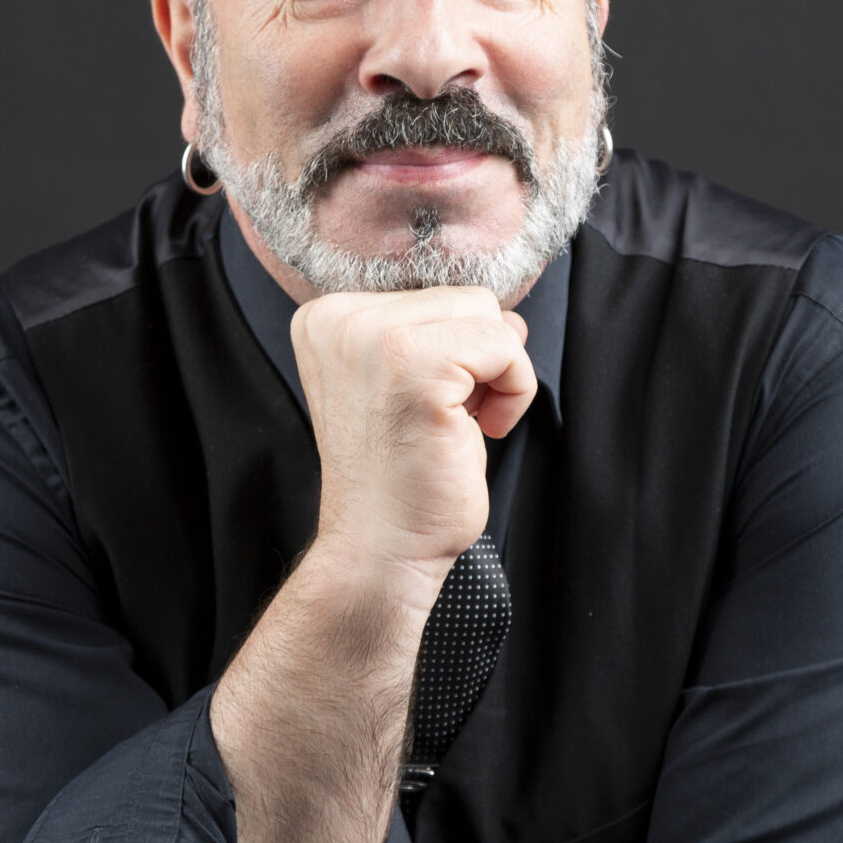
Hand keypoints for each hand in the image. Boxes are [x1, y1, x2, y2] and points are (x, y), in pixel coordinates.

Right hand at [291, 286, 535, 582]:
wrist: (380, 548)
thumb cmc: (400, 478)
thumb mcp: (411, 384)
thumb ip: (444, 336)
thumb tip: (508, 317)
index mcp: (327, 318)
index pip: (431, 293)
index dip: (454, 349)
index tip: (431, 404)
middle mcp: (340, 318)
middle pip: (463, 297)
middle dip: (478, 360)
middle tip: (448, 419)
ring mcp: (374, 338)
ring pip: (487, 315)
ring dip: (497, 374)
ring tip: (460, 423)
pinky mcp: (417, 364)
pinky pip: (504, 346)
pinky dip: (514, 390)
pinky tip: (480, 430)